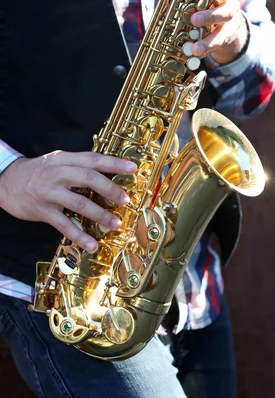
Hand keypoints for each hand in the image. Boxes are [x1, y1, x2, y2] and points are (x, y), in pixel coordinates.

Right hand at [0, 151, 136, 251]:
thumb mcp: (58, 161)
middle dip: (110, 189)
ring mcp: (49, 193)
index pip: (93, 159)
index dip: (114, 163)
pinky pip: (63, 225)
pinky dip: (79, 236)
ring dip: (99, 214)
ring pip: (78, 202)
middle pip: (88, 178)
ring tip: (115, 223)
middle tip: (126, 200)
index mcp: (64, 159)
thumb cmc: (39, 171)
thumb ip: (80, 165)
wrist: (5, 181)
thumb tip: (110, 171)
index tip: (133, 168)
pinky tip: (91, 244)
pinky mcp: (42, 211)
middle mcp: (58, 174)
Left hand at [190, 0, 248, 64]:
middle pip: (227, 10)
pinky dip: (206, 50)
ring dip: (209, 40)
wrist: (219, 20)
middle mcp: (230, 6)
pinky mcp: (226, 38)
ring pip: (225, 32)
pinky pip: (218, 45)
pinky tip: (196, 53)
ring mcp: (230, 24)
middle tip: (194, 20)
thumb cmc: (205, 1)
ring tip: (195, 48)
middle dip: (210, 16)